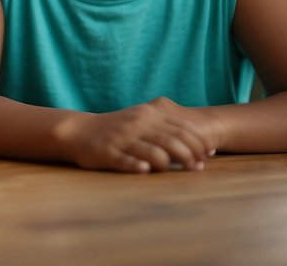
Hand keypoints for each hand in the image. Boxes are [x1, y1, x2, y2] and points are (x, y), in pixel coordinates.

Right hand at [59, 97, 216, 172]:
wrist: (77, 131)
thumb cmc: (116, 129)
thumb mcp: (140, 119)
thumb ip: (167, 127)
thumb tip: (202, 145)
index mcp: (146, 115)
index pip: (181, 127)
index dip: (199, 142)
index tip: (208, 154)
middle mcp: (136, 125)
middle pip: (172, 140)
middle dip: (190, 155)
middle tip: (197, 167)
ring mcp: (121, 139)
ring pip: (153, 151)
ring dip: (171, 163)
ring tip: (182, 171)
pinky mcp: (107, 153)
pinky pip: (125, 160)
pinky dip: (137, 165)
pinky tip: (145, 170)